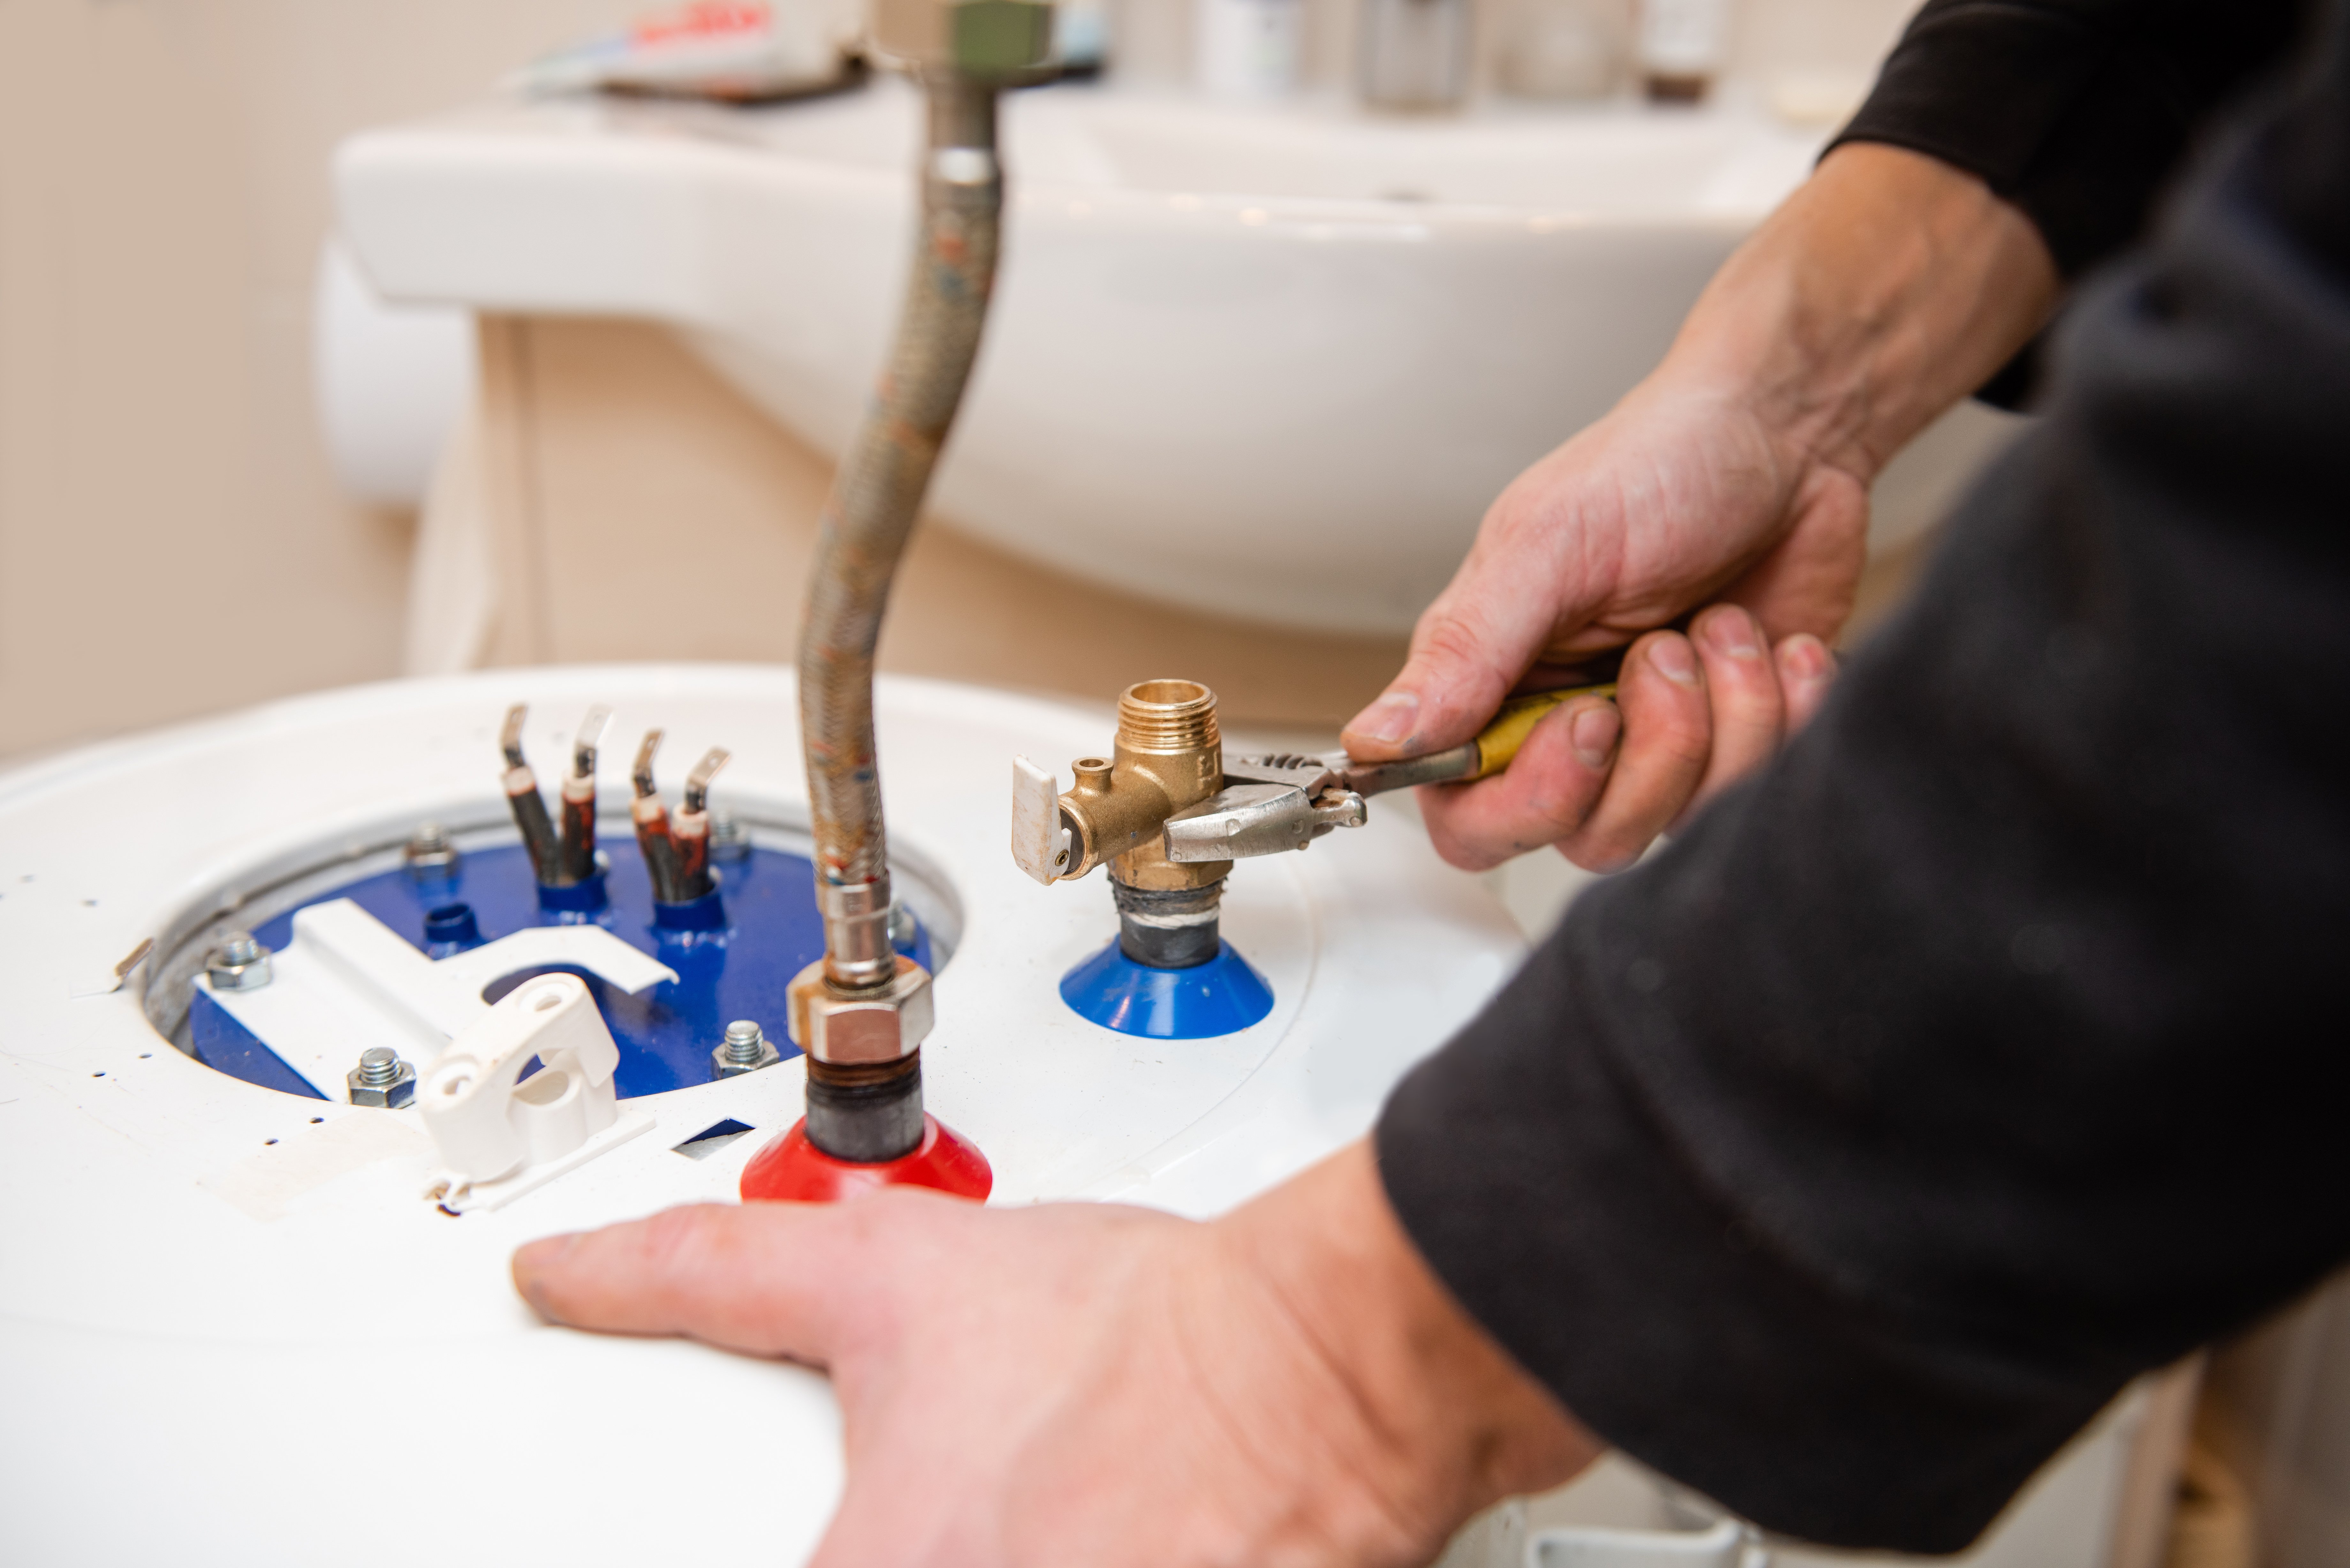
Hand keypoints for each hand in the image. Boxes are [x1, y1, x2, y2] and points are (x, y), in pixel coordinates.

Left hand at [513, 1144, 1598, 1567]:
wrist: (1314, 1364)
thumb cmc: (1135, 1335)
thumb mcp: (886, 1274)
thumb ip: (707, 1274)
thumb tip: (570, 1275)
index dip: (832, 1532)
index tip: (866, 1511)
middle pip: (887, 1567)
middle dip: (936, 1525)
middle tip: (1008, 1489)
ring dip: (1018, 1536)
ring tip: (1069, 1501)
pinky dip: (1090, 1548)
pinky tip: (1113, 1523)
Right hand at [1343, 145, 2056, 872]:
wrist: (1788, 436)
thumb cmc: (1658, 467)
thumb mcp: (1547, 546)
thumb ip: (1461, 652)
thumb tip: (1374, 739)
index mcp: (1494, 688)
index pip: (1473, 820)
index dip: (1533, 800)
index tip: (1589, 720)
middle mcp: (1569, 731)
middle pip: (1588, 838)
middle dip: (1652, 750)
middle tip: (1666, 647)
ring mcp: (1658, 746)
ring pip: (1681, 819)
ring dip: (1725, 717)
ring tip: (1723, 627)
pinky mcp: (1738, 745)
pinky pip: (1759, 792)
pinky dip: (1784, 713)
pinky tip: (1779, 646)